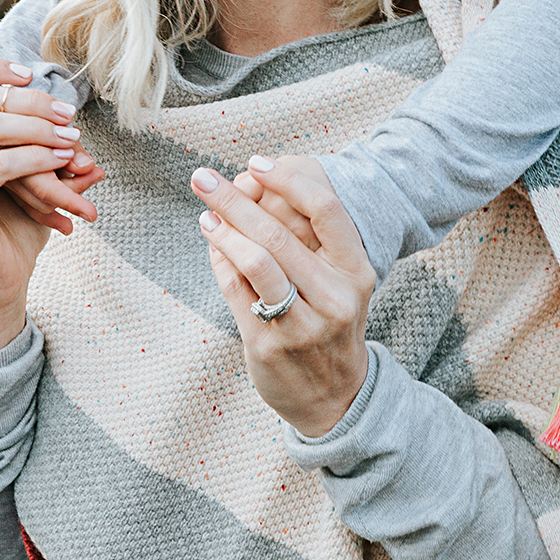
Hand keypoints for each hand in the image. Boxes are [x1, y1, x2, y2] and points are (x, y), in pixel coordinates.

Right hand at [0, 56, 102, 235]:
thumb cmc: (14, 229)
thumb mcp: (35, 179)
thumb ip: (49, 148)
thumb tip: (80, 129)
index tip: (31, 76)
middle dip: (34, 103)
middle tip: (70, 119)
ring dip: (39, 128)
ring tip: (72, 143)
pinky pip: (2, 164)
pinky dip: (38, 158)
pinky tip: (63, 162)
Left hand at [191, 157, 375, 437]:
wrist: (337, 397)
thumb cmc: (330, 319)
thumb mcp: (338, 278)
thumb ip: (305, 235)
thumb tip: (251, 183)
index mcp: (356, 270)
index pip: (325, 208)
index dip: (287, 178)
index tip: (255, 163)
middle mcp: (335, 296)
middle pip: (278, 231)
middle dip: (234, 198)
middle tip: (202, 177)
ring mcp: (302, 325)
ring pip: (255, 261)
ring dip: (222, 230)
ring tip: (205, 212)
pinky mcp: (269, 345)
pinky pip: (235, 291)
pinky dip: (219, 261)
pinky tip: (212, 245)